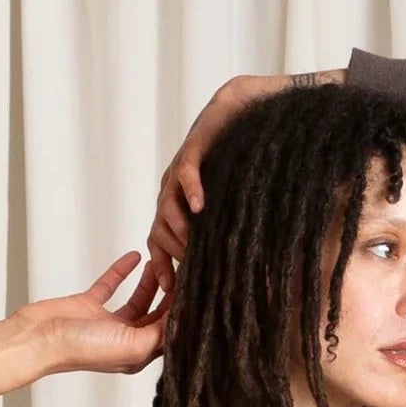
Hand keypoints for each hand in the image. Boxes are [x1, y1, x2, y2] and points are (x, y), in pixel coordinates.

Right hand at [32, 249, 171, 377]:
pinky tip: (134, 257)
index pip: (168, 330)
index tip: (195, 287)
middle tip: (182, 270)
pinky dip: (122, 271)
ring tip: (160, 262)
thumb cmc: (81, 348)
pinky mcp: (89, 305)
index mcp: (137, 353)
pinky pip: (110, 285)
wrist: (39, 338)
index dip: (181, 310)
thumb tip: (182, 321)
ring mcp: (106, 322)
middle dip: (169, 294)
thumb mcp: (131, 344)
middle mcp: (124, 339)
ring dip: (149, 282)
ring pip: (137, 299)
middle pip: (156, 315)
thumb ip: (158, 333)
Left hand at [142, 73, 284, 338]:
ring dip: (178, 229)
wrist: (241, 112)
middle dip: (171, 255)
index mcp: (176, 209)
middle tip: (188, 272)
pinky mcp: (192, 150)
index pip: (159, 245)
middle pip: (158, 231)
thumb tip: (247, 276)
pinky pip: (185, 174)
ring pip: (166, 207)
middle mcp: (171, 193)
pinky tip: (200, 207)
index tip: (173, 293)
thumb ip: (226, 237)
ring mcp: (178, 173)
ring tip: (193, 247)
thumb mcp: (229, 210)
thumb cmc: (239, 164)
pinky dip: (190, 190)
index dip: (163, 270)